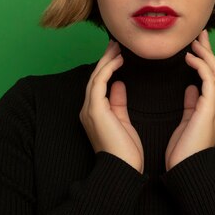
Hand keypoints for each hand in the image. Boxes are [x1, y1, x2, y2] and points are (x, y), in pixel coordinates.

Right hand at [80, 40, 144, 172]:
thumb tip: (119, 84)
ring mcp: (89, 109)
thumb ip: (118, 102)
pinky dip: (108, 69)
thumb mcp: (122, 121)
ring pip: (95, 77)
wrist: (123, 169)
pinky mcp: (95, 109)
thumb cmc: (126, 151)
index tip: (117, 55)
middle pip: (94, 77)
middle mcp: (87, 109)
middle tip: (115, 44)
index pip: (98, 84)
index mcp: (93, 113)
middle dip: (105, 59)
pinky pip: (99, 82)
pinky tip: (118, 60)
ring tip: (117, 47)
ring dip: (106, 60)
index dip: (107, 67)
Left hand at [165, 30, 214, 170]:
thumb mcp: (186, 122)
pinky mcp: (209, 109)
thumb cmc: (183, 152)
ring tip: (195, 41)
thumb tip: (190, 89)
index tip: (196, 47)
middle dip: (209, 51)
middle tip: (200, 34)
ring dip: (207, 54)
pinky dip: (202, 66)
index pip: (211, 78)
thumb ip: (191, 105)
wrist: (187, 171)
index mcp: (211, 109)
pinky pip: (209, 80)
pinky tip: (190, 57)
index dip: (205, 60)